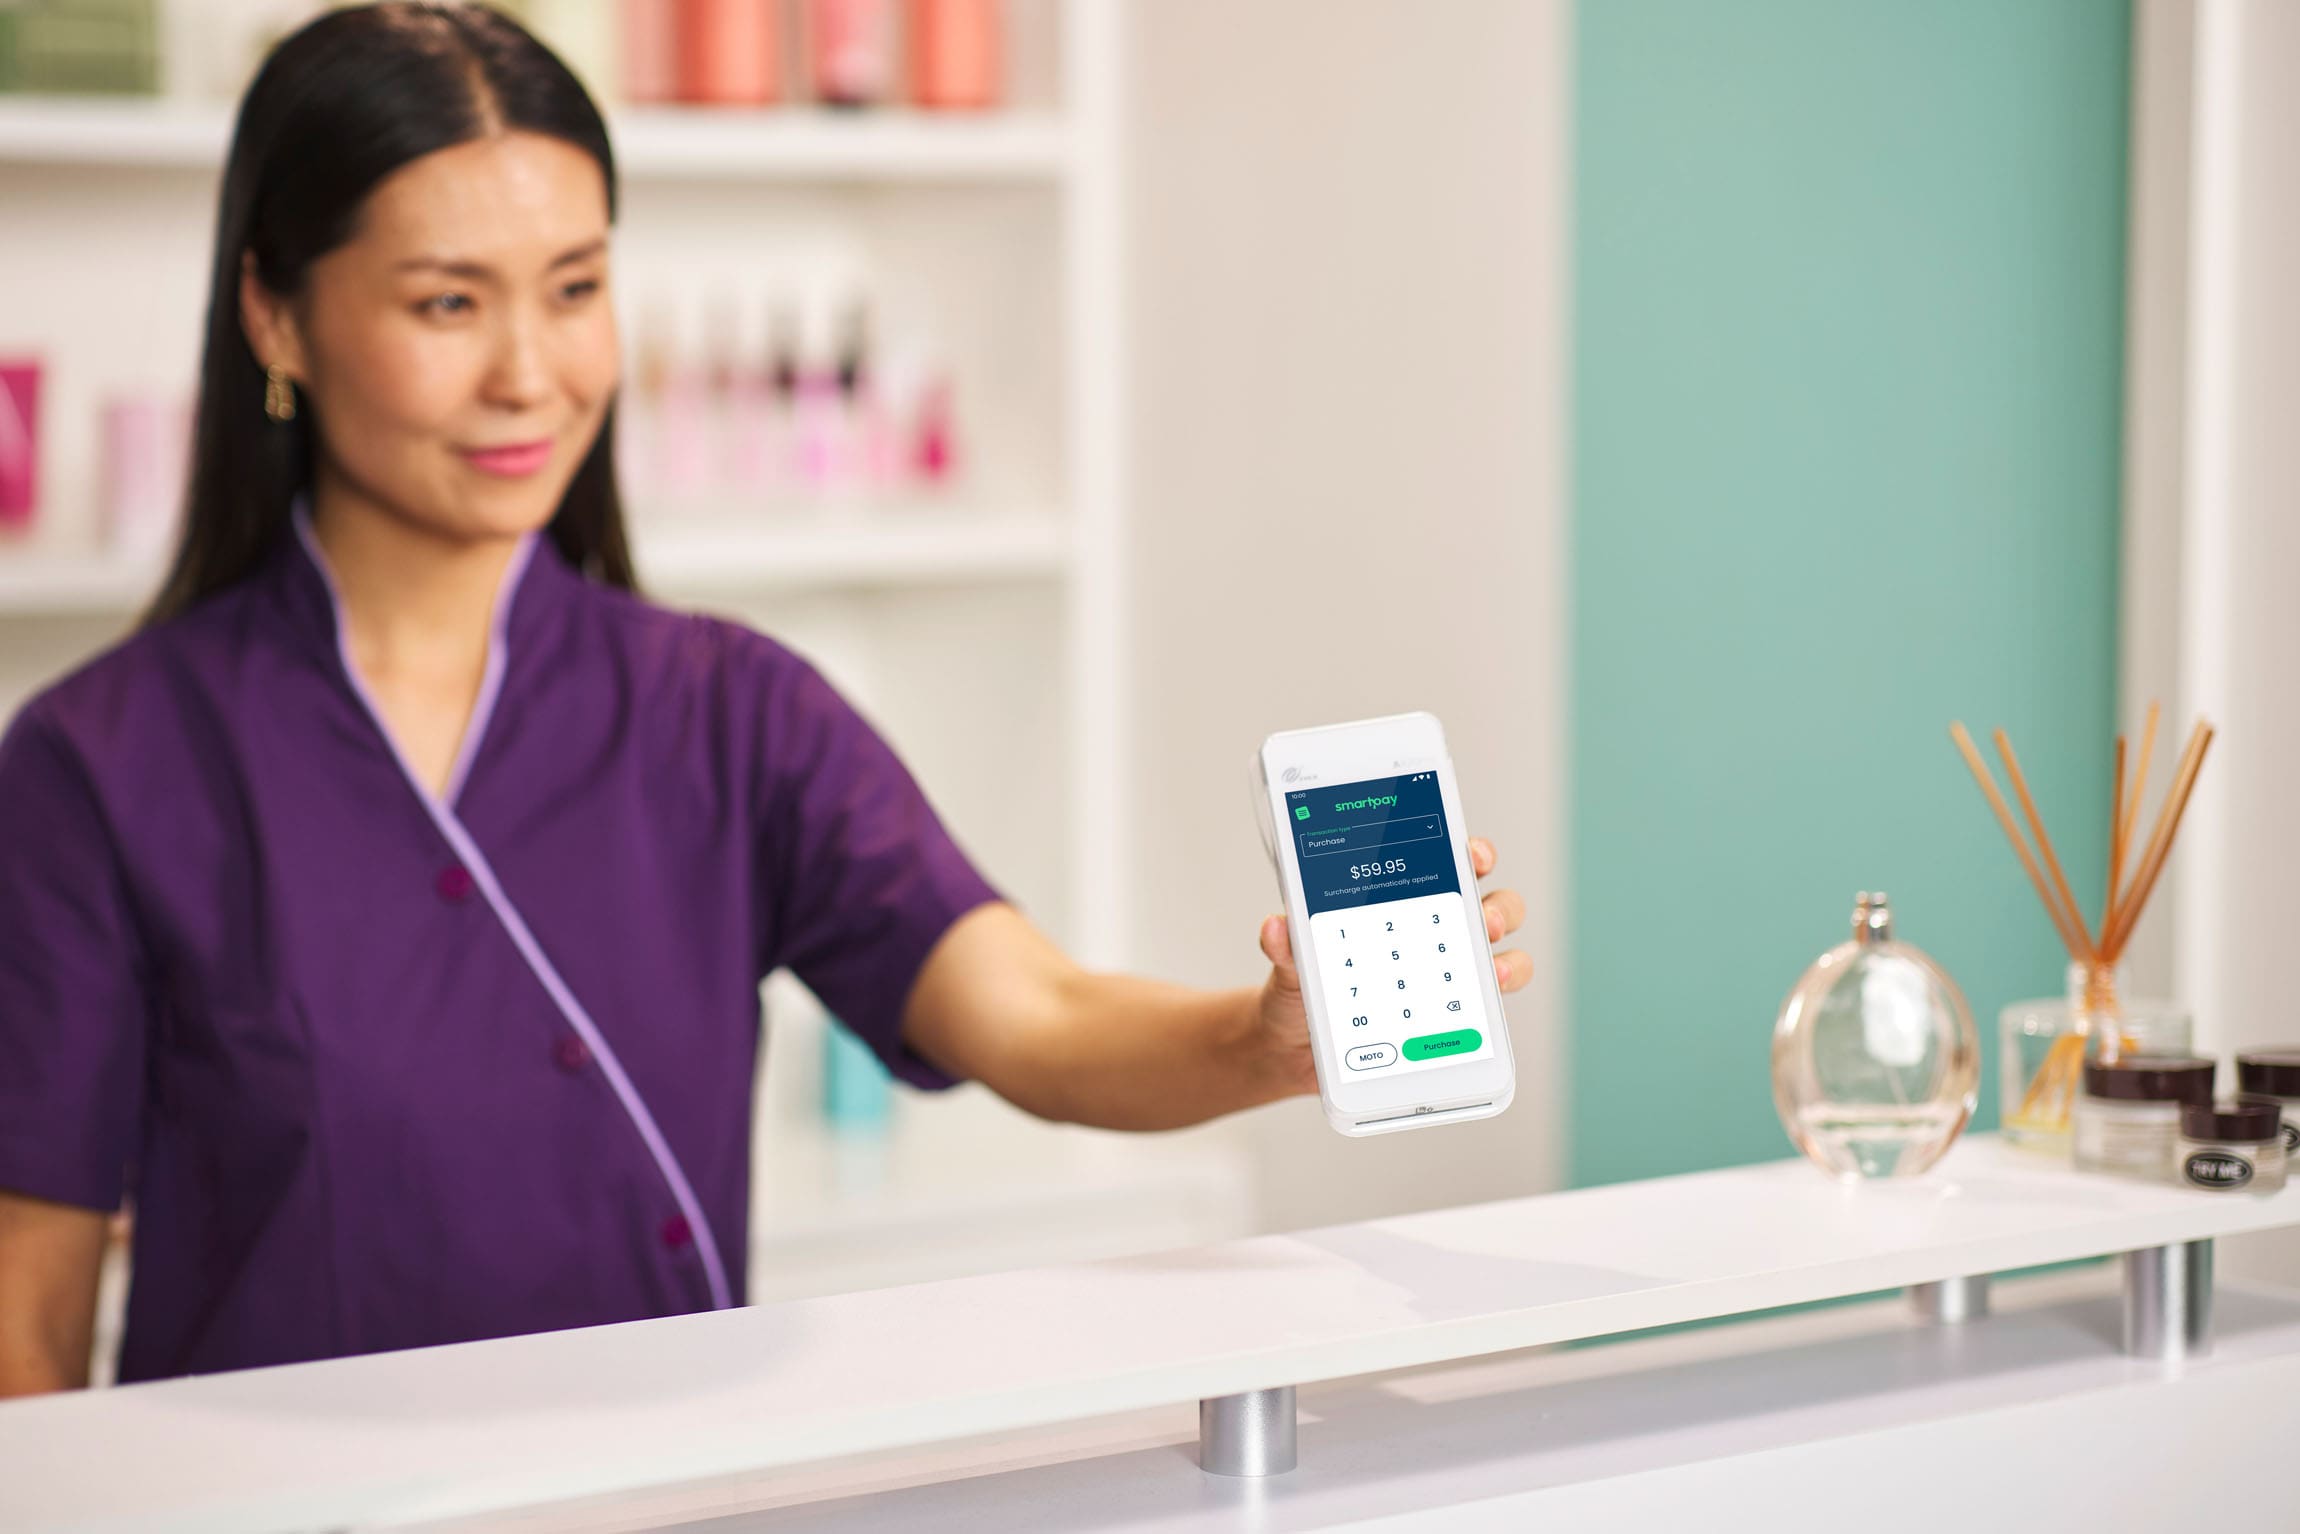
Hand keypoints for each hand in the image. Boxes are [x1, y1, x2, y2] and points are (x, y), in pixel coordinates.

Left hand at [1251, 837, 1531, 1099]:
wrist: (1292, 1048)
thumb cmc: (1298, 989)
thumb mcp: (1290, 965)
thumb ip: (1286, 946)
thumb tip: (1275, 926)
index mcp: (1402, 903)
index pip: (1450, 864)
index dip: (1473, 853)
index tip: (1474, 855)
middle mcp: (1437, 933)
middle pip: (1494, 905)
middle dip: (1498, 908)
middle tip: (1484, 921)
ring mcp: (1448, 977)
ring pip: (1504, 955)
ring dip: (1509, 961)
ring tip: (1493, 974)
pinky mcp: (1452, 1022)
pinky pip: (1489, 1012)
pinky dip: (1492, 1014)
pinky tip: (1478, 1020)